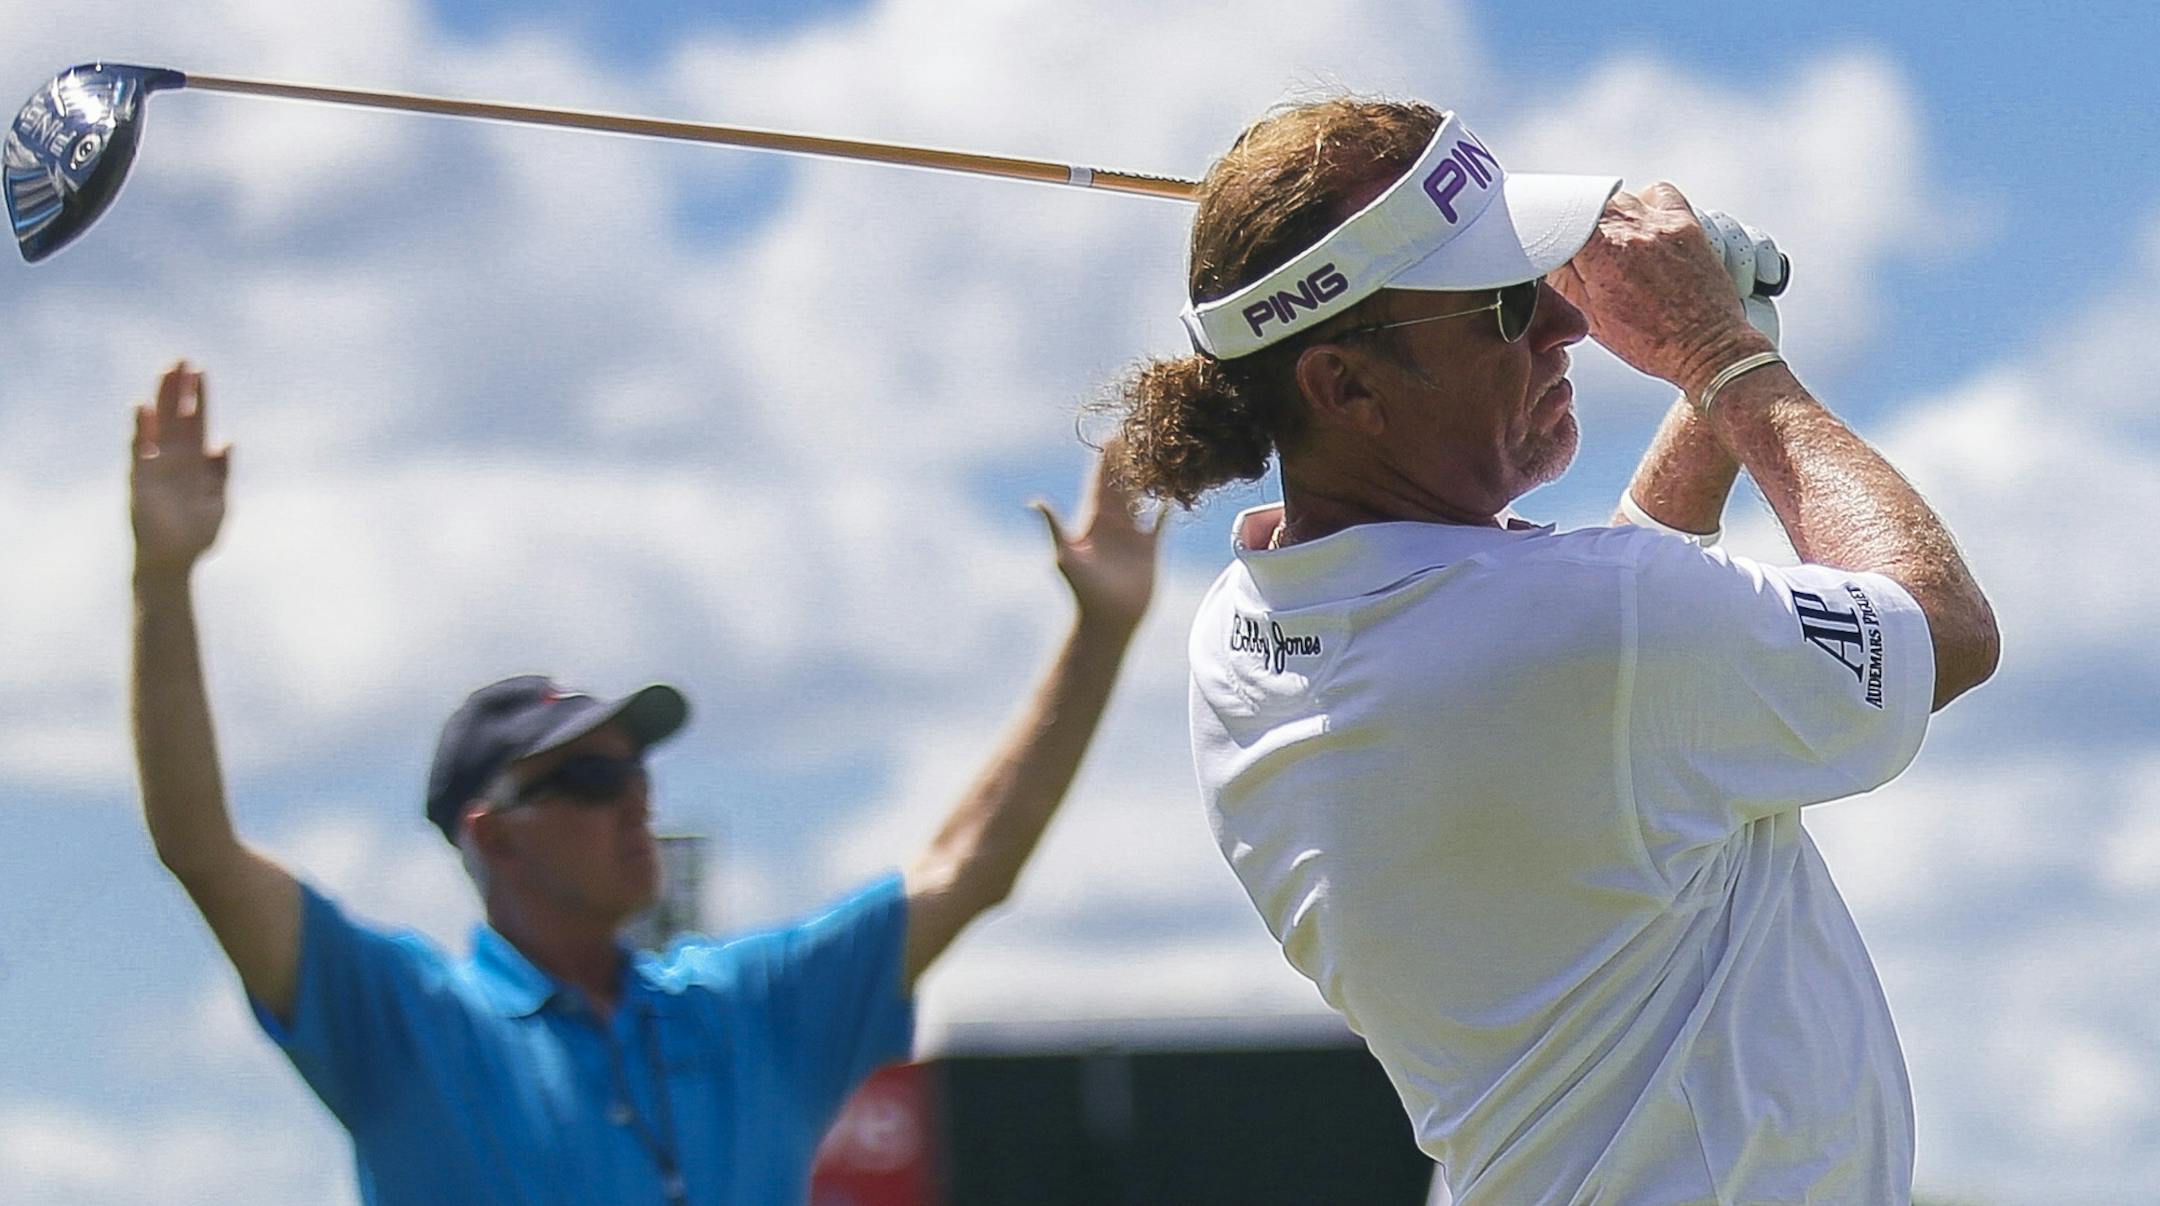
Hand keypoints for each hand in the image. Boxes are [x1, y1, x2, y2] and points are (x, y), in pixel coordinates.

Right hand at [132, 362, 229, 577]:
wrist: (174, 562)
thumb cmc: (197, 534)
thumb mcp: (218, 501)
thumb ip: (221, 472)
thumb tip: (226, 442)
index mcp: (196, 462)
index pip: (197, 421)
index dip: (199, 397)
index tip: (200, 371)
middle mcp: (175, 458)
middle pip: (177, 416)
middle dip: (178, 389)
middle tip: (181, 359)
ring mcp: (157, 466)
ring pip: (158, 426)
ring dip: (161, 400)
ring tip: (164, 373)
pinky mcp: (141, 479)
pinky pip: (139, 451)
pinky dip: (141, 431)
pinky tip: (143, 409)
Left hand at [1031, 441, 1163, 633]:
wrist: (1107, 619)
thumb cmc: (1083, 591)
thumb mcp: (1065, 555)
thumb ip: (1054, 527)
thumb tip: (1035, 501)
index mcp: (1093, 518)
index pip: (1101, 480)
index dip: (1108, 457)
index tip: (1116, 432)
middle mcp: (1113, 521)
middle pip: (1124, 482)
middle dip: (1132, 458)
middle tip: (1144, 431)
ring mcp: (1132, 533)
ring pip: (1144, 496)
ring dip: (1151, 477)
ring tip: (1163, 453)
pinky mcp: (1150, 547)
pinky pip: (1162, 520)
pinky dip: (1170, 506)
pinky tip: (1179, 489)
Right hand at [1550, 184, 1774, 395]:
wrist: (1706, 347)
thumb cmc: (1653, 343)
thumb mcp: (1592, 318)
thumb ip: (1564, 280)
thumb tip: (1548, 257)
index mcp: (1601, 254)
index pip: (1559, 221)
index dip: (1550, 232)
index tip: (1549, 242)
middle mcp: (1631, 231)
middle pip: (1586, 205)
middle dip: (1576, 225)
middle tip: (1582, 252)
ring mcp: (1661, 224)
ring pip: (1619, 199)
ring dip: (1610, 217)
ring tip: (1615, 245)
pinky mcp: (1686, 224)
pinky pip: (1658, 193)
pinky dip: (1646, 203)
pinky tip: (1644, 227)